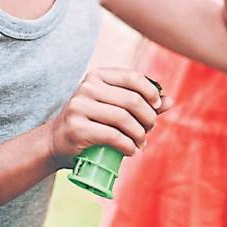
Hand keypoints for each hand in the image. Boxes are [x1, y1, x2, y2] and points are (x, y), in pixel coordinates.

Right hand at [44, 69, 169, 168]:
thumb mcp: (113, 107)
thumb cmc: (91, 122)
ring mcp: (79, 107)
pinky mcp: (77, 129)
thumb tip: (169, 101)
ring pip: (123, 119)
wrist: (56, 141)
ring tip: (141, 143)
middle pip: (131, 100)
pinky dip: (128, 145)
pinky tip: (131, 150)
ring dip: (139, 134)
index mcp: (97, 76)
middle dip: (148, 117)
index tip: (157, 106)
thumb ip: (140, 102)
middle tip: (149, 129)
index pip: (132, 77)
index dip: (151, 91)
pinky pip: (112, 136)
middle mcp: (86, 88)